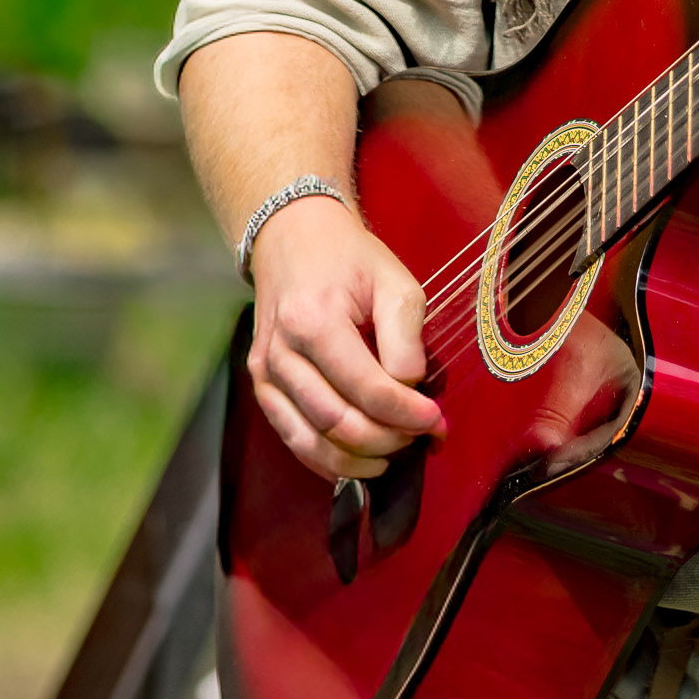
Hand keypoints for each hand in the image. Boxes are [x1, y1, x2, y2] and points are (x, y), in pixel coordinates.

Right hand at [247, 197, 444, 480]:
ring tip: (396, 452)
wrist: (292, 238)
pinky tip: (360, 460)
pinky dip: (327, 459)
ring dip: (358, 459)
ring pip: (312, 440)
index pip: (366, 388)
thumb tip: (411, 387)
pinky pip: (292, 438)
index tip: (437, 420)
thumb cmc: (348, 258)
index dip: (406, 413)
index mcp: (315, 321)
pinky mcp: (262, 386)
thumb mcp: (394, 280)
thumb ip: (406, 336)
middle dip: (387, 439)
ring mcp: (266, 373)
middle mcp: (282, 353)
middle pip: (337, 421)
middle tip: (421, 436)